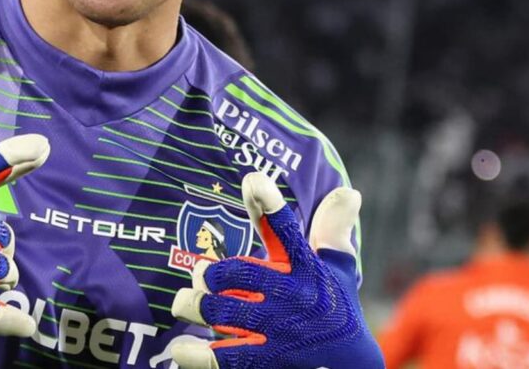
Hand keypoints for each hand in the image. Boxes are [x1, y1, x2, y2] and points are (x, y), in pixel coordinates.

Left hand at [170, 172, 383, 368]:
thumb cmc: (336, 310)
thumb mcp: (337, 270)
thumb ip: (332, 230)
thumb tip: (349, 191)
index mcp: (306, 268)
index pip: (287, 230)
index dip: (269, 204)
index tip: (252, 179)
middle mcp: (292, 297)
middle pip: (240, 273)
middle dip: (212, 272)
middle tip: (200, 274)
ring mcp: (278, 331)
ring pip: (223, 312)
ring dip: (196, 305)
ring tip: (183, 302)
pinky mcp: (267, 362)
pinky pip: (224, 358)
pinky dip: (196, 354)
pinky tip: (179, 349)